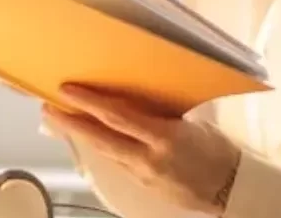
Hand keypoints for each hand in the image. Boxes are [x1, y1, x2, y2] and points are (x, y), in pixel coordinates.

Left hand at [42, 84, 241, 214]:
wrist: (233, 190)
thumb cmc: (219, 151)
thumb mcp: (193, 124)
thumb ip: (162, 113)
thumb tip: (135, 96)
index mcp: (165, 136)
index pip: (118, 116)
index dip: (90, 102)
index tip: (68, 90)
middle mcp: (149, 158)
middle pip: (101, 138)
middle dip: (71, 123)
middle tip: (47, 108)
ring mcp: (143, 175)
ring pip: (105, 152)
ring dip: (81, 135)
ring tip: (60, 119)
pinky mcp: (143, 186)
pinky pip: (118, 162)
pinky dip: (102, 148)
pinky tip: (90, 138)